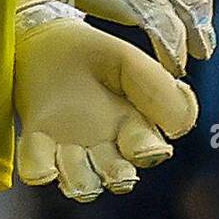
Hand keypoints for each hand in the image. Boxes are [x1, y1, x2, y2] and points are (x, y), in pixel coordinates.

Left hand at [14, 0, 198, 201]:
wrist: (47, 38)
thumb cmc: (93, 53)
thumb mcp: (128, 61)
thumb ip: (157, 87)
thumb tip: (181, 127)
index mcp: (134, 126)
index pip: (148, 151)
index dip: (147, 151)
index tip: (143, 146)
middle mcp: (105, 146)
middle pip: (117, 176)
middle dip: (117, 175)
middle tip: (115, 168)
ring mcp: (70, 148)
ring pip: (80, 180)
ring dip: (79, 178)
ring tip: (75, 164)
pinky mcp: (37, 144)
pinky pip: (38, 167)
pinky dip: (40, 170)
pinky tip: (44, 167)